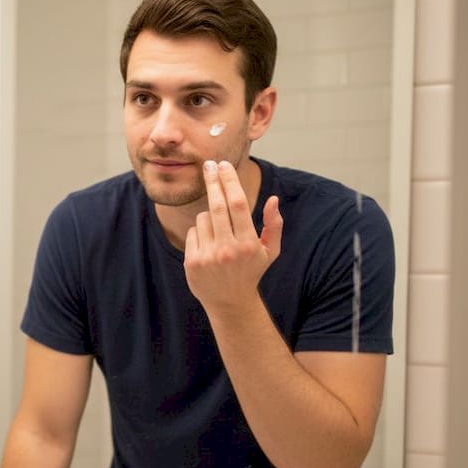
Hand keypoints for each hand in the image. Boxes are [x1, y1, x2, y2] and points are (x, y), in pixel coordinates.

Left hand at [183, 159, 282, 316]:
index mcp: (249, 243)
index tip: (224, 165)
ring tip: (219, 234)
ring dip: (209, 217)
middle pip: (217, 205)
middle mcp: (228, 249)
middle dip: (212, 181)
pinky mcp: (192, 262)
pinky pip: (193, 232)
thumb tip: (274, 199)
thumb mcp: (270, 251)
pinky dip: (199, 233)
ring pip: (203, 218)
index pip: (238, 204)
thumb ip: (274, 225)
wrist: (230, 302)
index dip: (230, 181)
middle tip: (209, 165)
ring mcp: (209, 256)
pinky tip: (208, 247)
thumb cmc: (251, 271)